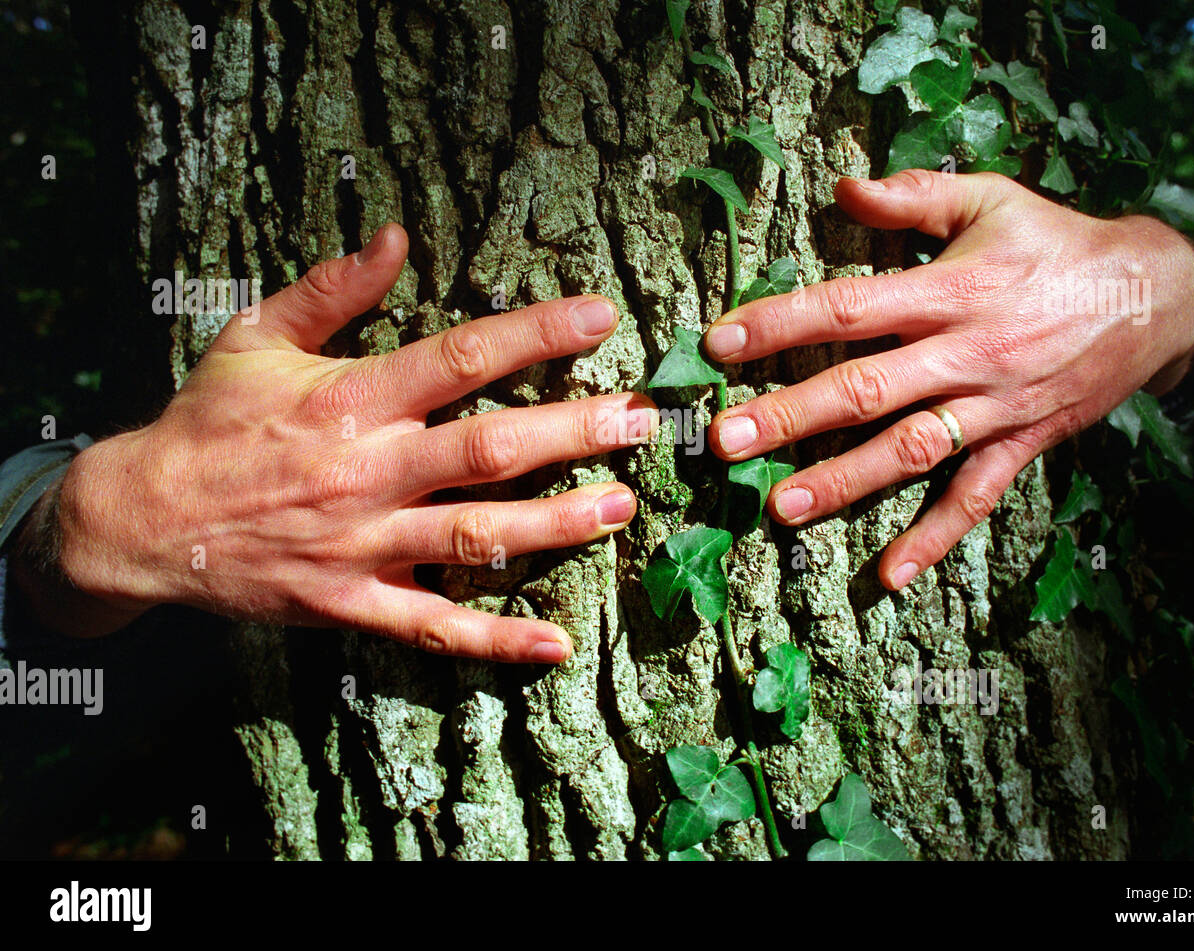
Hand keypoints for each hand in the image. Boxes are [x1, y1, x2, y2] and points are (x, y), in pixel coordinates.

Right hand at [39, 224, 655, 661]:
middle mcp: (366, 473)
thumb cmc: (208, 420)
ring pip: (478, 536)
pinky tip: (555, 640)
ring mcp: (362, 546)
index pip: (461, 358)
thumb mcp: (255, 337)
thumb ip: (332, 290)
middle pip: (489, 449)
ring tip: (623, 507)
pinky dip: (494, 638)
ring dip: (557, 524)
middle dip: (575, 432)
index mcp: (349, 401)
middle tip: (643, 421)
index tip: (602, 320)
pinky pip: (433, 627)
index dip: (537, 336)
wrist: (141, 520)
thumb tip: (397, 236)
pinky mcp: (352, 603)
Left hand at [703, 171, 1193, 589]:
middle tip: (725, 441)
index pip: (849, 308)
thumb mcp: (991, 199)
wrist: (1157, 295)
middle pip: (866, 389)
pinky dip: (935, 538)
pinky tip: (891, 574)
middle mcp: (965, 354)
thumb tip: (842, 185)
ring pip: (910, 450)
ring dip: (844, 482)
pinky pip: (976, 497)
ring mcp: (993, 406)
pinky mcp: (1020, 443)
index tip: (719, 343)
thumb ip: (914, 195)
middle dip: (791, 416)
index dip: (780, 324)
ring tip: (781, 508)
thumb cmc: (1057, 243)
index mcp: (949, 290)